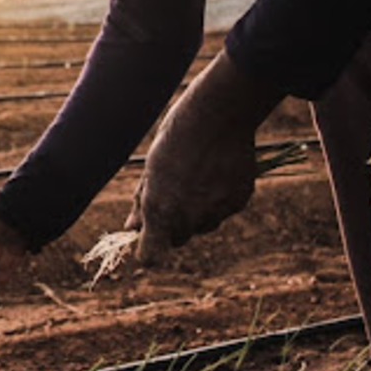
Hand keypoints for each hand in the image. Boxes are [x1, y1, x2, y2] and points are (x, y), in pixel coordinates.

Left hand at [125, 50, 284, 263]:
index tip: (145, 236)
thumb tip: (131, 227)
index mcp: (160, 211)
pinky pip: (224, 209)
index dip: (146, 248)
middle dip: (172, 223)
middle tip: (172, 190)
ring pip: (203, 224)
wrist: (219, 114)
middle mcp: (190, 218)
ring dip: (197, 211)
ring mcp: (217, 211)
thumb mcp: (150, 169)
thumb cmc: (175, 137)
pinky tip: (217, 169)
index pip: (150, 257)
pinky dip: (219, 197)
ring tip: (196, 174)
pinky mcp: (240, 201)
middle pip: (178, 238)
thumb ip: (142, 203)